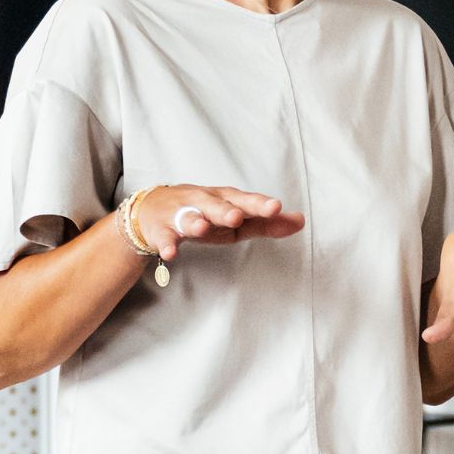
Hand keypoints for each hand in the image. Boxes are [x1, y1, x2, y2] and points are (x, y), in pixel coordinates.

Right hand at [131, 183, 305, 260]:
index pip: (245, 200)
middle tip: (238, 216)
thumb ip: (266, 223)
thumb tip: (300, 221)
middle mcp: (203, 202)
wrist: (153, 209)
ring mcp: (181, 214)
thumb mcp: (236, 219)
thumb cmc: (205, 214)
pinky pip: (165, 238)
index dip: (259, 204)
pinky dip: (167, 245)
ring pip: (188, 217)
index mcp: (225, 199)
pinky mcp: (162, 230)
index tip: (275, 207)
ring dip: (195, 222)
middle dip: (226, 210)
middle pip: (216, 205)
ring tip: (202, 228)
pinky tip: (171, 254)